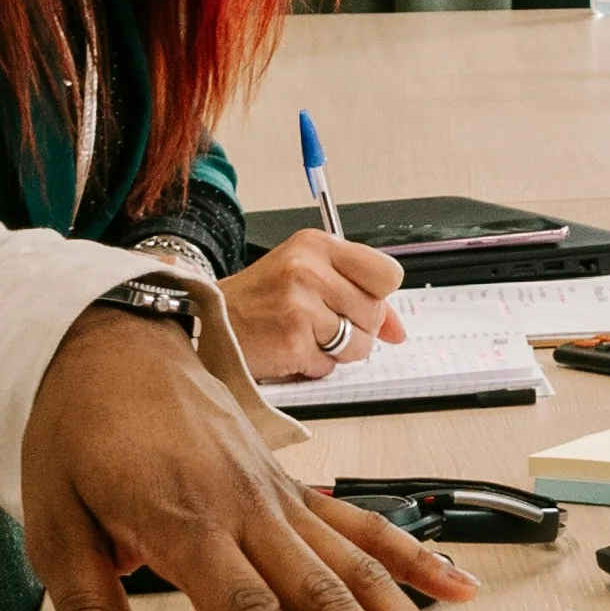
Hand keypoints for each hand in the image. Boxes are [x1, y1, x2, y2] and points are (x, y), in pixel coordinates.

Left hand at [22, 307, 459, 610]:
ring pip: (352, 562)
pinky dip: (411, 556)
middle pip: (316, 592)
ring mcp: (278, 496)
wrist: (114, 344)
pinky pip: (361, 524)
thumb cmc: (79, 430)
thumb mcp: (55, 524)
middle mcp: (245, 508)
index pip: (243, 608)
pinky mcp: (292, 488)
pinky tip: (454, 585)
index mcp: (184, 522)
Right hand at [221, 232, 409, 382]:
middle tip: (319, 320)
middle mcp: (308, 269)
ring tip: (305, 335)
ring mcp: (299, 306)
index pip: (388, 274)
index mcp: (317, 244)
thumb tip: (399, 330)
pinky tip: (290, 348)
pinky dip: (313, 365)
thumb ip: (360, 295)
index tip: (358, 300)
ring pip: (359, 344)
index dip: (378, 296)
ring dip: (337, 350)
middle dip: (355, 326)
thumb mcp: (309, 275)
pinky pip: (330, 366)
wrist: (210, 320)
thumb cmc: (260, 298)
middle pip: (375, 313)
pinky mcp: (291, 341)